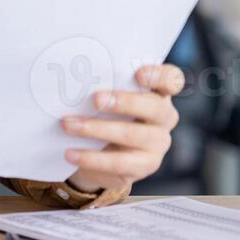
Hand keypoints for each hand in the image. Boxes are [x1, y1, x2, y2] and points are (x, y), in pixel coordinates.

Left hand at [62, 63, 183, 192]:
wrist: (99, 153)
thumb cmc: (104, 113)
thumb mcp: (106, 96)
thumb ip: (102, 85)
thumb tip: (72, 77)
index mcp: (158, 92)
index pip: (171, 79)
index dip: (159, 76)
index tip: (138, 74)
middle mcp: (164, 116)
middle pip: (155, 107)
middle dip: (125, 102)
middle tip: (96, 99)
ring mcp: (158, 142)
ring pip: (132, 134)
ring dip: (96, 128)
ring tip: (68, 124)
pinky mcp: (146, 165)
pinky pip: (119, 163)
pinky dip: (92, 158)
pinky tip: (71, 153)